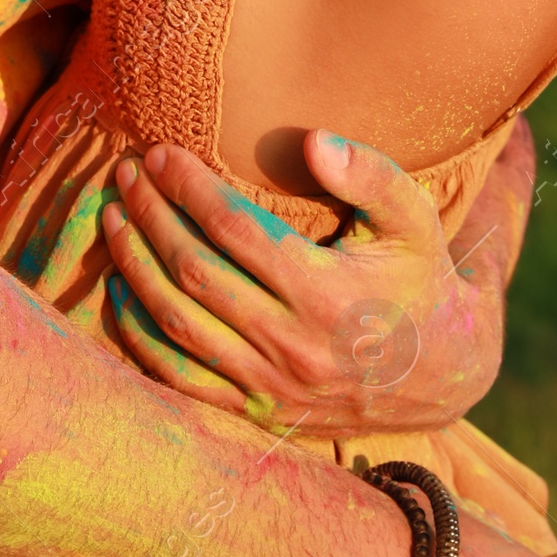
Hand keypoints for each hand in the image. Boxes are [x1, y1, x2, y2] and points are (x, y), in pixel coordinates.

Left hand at [101, 130, 508, 437]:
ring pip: (176, 323)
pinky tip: (119, 289)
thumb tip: (313, 142)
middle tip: (125, 174)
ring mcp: (270, 388)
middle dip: (150, 216)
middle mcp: (293, 346)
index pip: (233, 228)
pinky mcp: (256, 414)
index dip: (188, 187)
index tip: (160, 153)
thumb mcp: (415, 219)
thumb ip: (371, 175)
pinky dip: (139, 334)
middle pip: (194, 271)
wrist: (444, 375)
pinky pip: (179, 377)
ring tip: (113, 218)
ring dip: (134, 266)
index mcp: (327, 293)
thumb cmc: (420, 277)